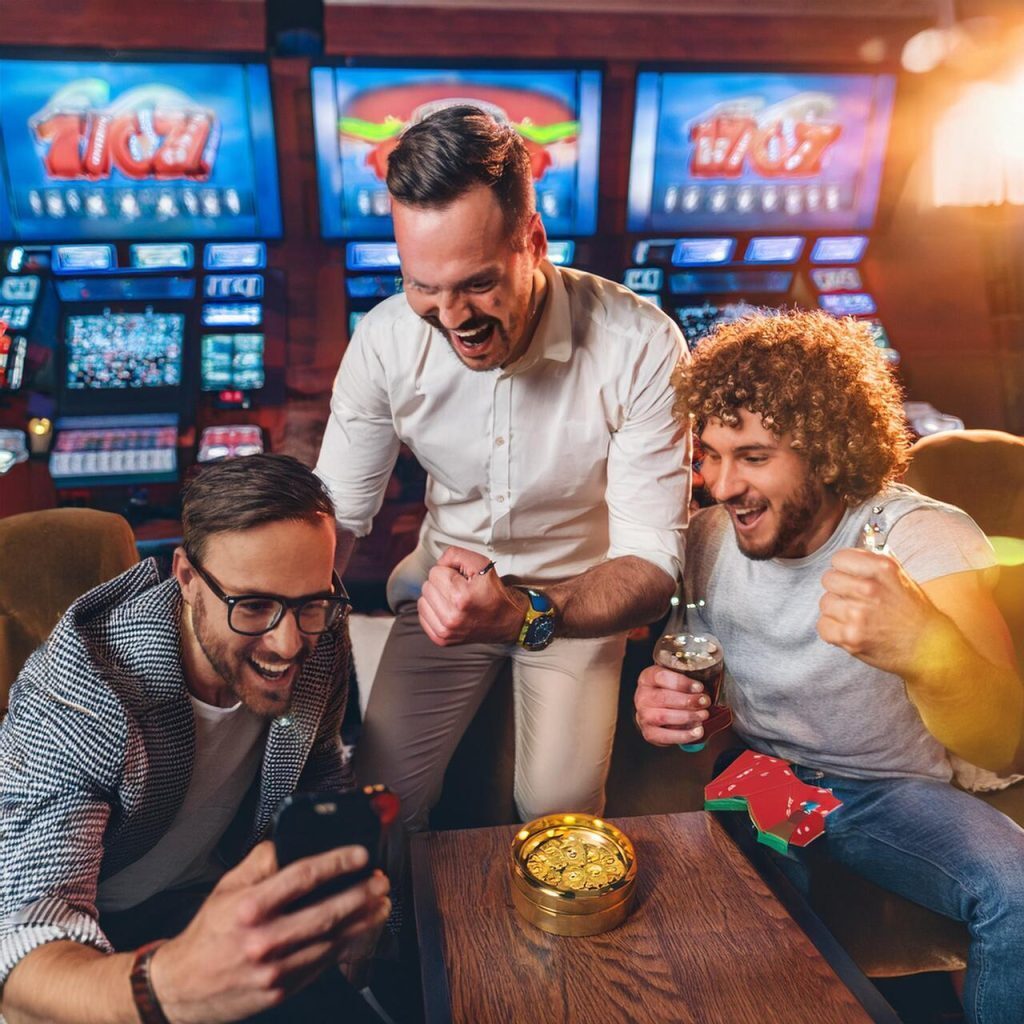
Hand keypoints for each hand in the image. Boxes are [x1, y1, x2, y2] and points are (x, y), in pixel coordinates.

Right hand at [149, 841, 390, 1023]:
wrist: (181, 988)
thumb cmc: (207, 934)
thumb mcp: (227, 887)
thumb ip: (261, 862)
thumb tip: (290, 839)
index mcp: (249, 908)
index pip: (303, 876)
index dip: (338, 863)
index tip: (360, 855)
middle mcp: (263, 939)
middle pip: (327, 912)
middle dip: (362, 894)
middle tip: (381, 881)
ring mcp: (274, 969)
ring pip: (332, 941)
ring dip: (363, 921)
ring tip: (381, 904)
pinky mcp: (281, 991)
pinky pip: (323, 964)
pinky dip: (346, 946)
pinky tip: (359, 931)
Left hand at [418, 546, 526, 645]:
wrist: (506, 621)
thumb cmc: (494, 592)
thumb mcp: (482, 563)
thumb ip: (455, 554)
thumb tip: (438, 563)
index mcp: (461, 597)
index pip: (435, 572)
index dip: (449, 571)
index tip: (462, 579)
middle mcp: (451, 617)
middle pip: (427, 586)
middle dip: (441, 584)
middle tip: (460, 590)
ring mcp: (445, 631)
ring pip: (422, 601)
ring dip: (436, 598)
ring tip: (454, 601)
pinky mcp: (441, 639)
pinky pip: (422, 616)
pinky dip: (433, 611)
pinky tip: (449, 611)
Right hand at [634, 664, 710, 746]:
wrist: (656, 708)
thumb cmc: (669, 691)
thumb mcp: (675, 677)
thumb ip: (688, 676)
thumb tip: (710, 680)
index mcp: (647, 678)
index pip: (661, 676)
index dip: (681, 682)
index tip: (699, 687)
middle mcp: (642, 696)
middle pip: (663, 698)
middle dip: (688, 701)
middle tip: (705, 702)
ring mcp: (643, 715)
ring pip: (663, 717)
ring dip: (687, 717)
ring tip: (703, 715)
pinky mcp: (649, 733)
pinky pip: (665, 736)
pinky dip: (683, 735)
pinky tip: (697, 731)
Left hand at [818, 547, 943, 676]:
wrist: (930, 648)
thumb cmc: (914, 613)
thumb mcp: (900, 577)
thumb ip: (871, 564)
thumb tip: (846, 559)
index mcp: (882, 568)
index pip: (839, 558)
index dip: (843, 568)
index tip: (850, 577)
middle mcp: (869, 588)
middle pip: (828, 579)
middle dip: (839, 589)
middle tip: (853, 600)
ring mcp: (858, 613)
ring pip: (825, 603)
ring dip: (836, 610)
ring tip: (854, 617)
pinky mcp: (851, 636)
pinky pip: (823, 626)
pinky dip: (832, 630)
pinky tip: (848, 630)